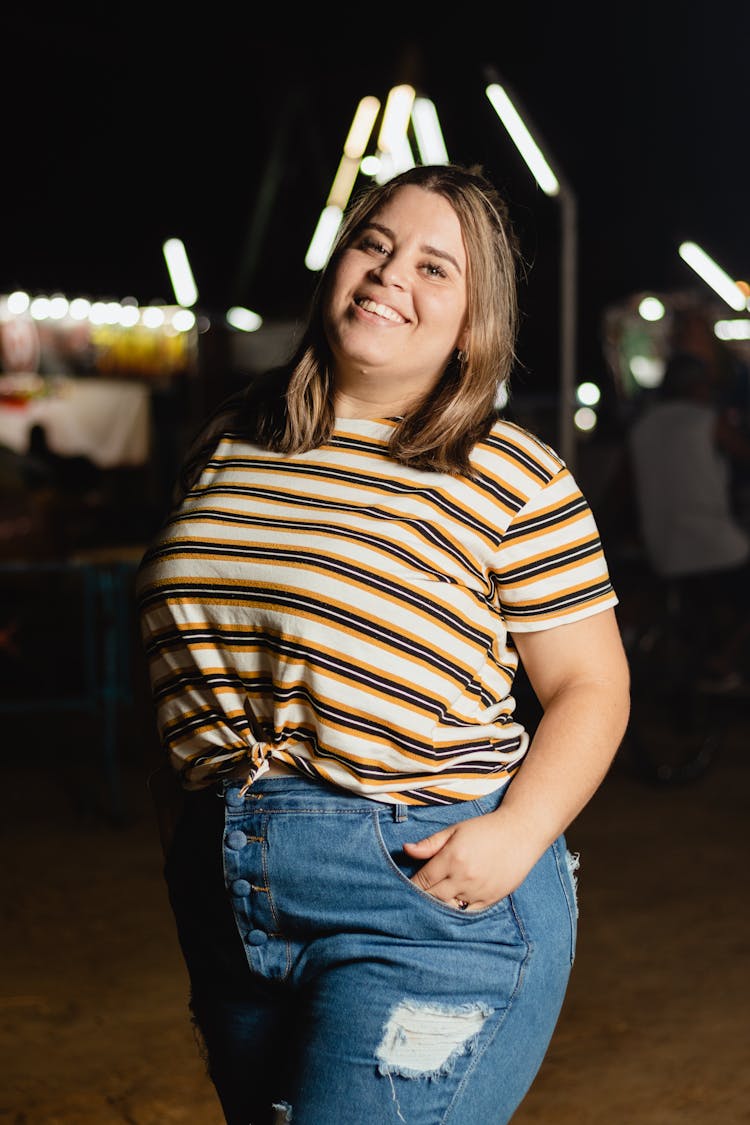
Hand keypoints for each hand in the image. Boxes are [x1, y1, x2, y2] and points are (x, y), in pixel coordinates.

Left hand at [403, 811, 538, 910]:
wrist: (520, 833)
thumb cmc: (484, 828)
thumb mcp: (455, 830)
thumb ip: (430, 843)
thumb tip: (406, 849)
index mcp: (452, 857)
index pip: (422, 880)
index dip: (411, 885)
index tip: (405, 887)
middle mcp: (463, 877)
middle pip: (432, 897)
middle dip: (422, 897)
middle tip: (414, 897)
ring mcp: (478, 890)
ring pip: (448, 907)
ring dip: (438, 905)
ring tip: (431, 903)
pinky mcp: (491, 899)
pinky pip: (467, 913)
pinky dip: (457, 910)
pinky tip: (452, 905)